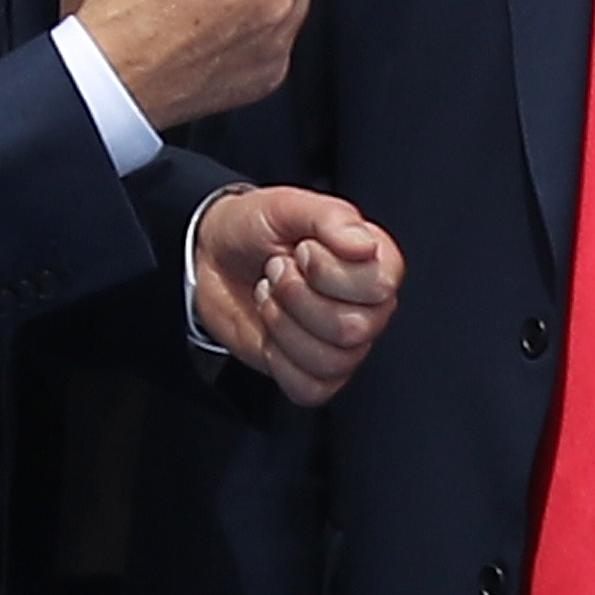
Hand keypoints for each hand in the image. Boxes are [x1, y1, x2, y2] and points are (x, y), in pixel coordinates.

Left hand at [192, 186, 403, 404]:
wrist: (215, 257)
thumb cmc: (256, 228)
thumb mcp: (288, 206)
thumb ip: (331, 218)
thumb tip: (364, 245)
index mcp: (375, 263)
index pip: (379, 286)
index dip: (330, 272)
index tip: (303, 249)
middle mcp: (367, 307)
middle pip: (353, 329)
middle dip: (297, 298)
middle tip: (278, 272)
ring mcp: (343, 345)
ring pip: (331, 361)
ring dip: (284, 325)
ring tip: (272, 296)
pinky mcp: (314, 372)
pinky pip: (310, 388)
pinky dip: (280, 361)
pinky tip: (272, 331)